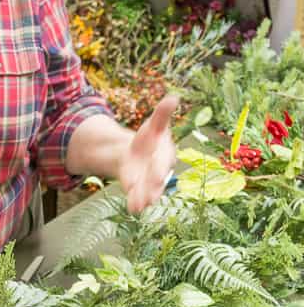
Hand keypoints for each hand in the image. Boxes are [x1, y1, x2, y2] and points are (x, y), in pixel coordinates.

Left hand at [117, 94, 178, 213]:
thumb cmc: (149, 137)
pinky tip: (132, 209)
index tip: (158, 174)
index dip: (161, 167)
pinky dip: (135, 203)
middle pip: (157, 178)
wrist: (135, 152)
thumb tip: (173, 97)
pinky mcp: (138, 189)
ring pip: (149, 192)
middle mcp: (160, 170)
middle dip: (153, 185)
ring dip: (144, 198)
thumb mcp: (153, 124)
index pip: (165, 161)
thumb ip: (162, 114)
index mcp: (166, 153)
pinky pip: (138, 197)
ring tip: (139, 205)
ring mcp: (149, 182)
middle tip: (151, 194)